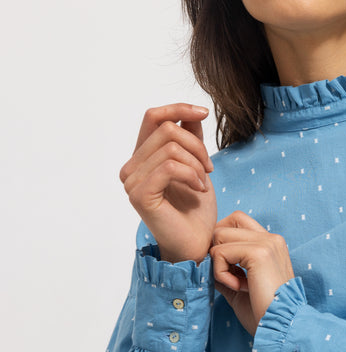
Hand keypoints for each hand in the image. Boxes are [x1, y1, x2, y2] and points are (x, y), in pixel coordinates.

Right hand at [120, 104, 217, 263]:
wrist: (196, 243)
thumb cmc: (196, 210)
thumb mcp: (197, 167)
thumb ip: (191, 140)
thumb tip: (192, 113)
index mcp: (142, 157)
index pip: (153, 117)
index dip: (178, 108)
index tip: (204, 112)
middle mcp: (131, 167)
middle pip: (166, 129)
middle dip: (197, 145)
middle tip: (209, 168)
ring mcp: (132, 181)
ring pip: (171, 148)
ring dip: (196, 163)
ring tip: (204, 182)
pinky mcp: (140, 195)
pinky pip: (169, 168)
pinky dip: (191, 175)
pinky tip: (200, 188)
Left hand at [211, 211, 294, 335]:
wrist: (282, 327)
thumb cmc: (263, 314)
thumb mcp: (239, 287)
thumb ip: (225, 270)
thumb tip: (203, 261)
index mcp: (270, 244)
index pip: (236, 221)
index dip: (222, 241)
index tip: (228, 270)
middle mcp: (271, 238)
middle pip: (224, 225)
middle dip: (216, 251)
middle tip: (229, 277)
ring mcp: (266, 243)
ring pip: (219, 236)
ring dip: (218, 264)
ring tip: (236, 285)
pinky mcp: (258, 252)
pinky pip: (220, 253)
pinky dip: (220, 273)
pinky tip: (239, 288)